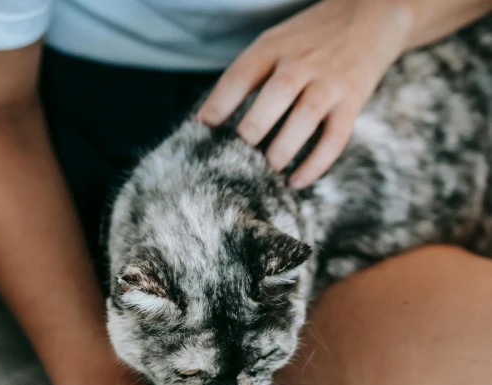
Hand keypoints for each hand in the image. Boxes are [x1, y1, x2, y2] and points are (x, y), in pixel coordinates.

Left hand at [197, 0, 410, 187]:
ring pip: (304, 120)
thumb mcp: (275, 43)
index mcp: (273, 47)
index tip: (201, 132)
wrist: (370, 15)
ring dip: (282, 151)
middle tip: (237, 160)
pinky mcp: (351, 101)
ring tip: (267, 172)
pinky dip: (315, 165)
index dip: (217, 106)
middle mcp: (301, 63)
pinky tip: (295, 182)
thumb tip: (209, 121)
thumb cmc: (309, 39)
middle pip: (273, 99)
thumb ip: (248, 76)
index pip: (239, 77)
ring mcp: (328, 82)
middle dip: (252, 132)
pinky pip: (334, 139)